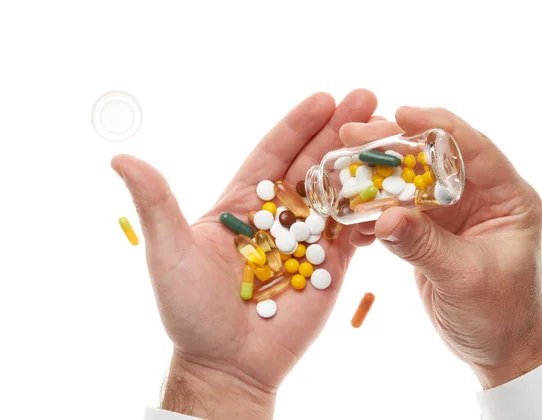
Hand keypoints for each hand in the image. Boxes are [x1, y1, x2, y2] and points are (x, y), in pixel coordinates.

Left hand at [111, 90, 377, 418]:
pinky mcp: (332, 265)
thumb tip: (119, 158)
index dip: (297, 125)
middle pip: (313, 164)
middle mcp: (279, 214)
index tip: (323, 98)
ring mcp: (308, 238)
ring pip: (339, 192)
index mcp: (243, 202)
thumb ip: (155, 203)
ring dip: (364, 164)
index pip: (273, 153)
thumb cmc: (190, 310)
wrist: (227, 364)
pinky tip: (397, 188)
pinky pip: (356, 232)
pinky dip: (375, 210)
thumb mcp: (167, 251)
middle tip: (368, 99)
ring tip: (393, 136)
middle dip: (339, 132)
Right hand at [339, 108, 541, 389]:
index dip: (436, 126)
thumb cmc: (498, 315)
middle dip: (392, 144)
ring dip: (375, 174)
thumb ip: (424, 246)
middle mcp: (479, 195)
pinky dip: (372, 208)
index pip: (473, 147)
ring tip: (339, 165)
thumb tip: (384, 217)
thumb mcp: (464, 278)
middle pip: (432, 155)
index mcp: (506, 197)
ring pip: (408, 179)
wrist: (495, 348)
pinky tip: (347, 209)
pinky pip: (397, 208)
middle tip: (350, 135)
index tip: (398, 113)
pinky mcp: (429, 229)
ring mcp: (451, 211)